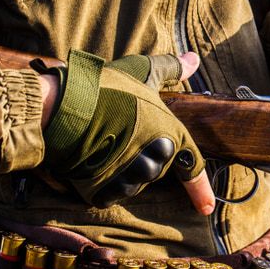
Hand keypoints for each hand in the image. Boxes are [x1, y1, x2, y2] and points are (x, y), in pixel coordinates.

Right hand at [40, 51, 214, 213]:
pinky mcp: (106, 189)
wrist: (63, 105)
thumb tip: (194, 59)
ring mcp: (132, 175)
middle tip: (119, 135)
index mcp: (171, 133)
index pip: (191, 166)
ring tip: (103, 143)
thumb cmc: (104, 87)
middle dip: (141, 157)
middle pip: (155, 169)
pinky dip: (102, 182)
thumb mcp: (141, 71)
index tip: (205, 209)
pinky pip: (110, 192)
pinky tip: (92, 161)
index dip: (199, 190)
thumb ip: (170, 68)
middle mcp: (157, 157)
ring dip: (121, 169)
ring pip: (133, 182)